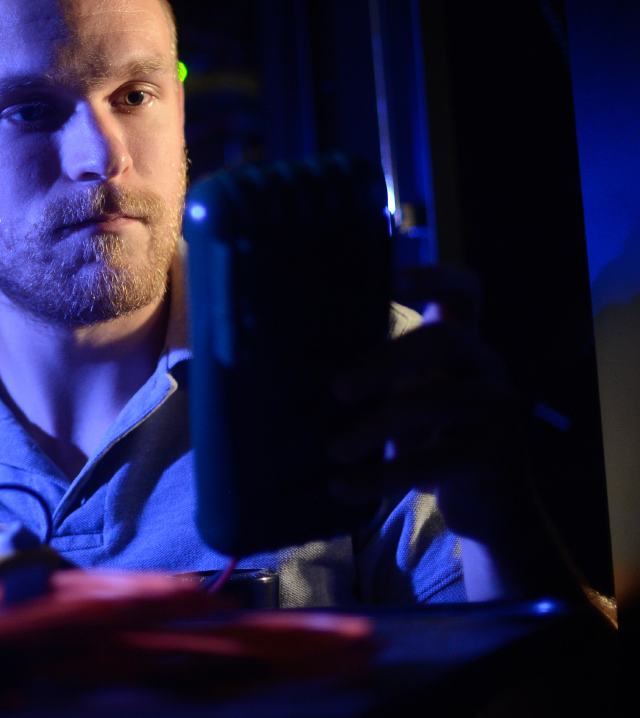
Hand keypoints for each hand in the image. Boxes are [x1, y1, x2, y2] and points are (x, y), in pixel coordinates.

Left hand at [326, 266, 528, 542]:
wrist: (482, 505)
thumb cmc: (424, 436)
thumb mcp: (400, 395)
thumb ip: (368, 372)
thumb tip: (284, 364)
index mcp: (458, 340)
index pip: (462, 289)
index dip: (429, 276)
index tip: (387, 280)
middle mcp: (485, 364)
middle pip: (444, 340)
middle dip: (386, 360)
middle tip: (337, 390)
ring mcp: (497, 407)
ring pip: (439, 401)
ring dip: (377, 425)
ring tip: (334, 450)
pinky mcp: (497, 454)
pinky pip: (438, 459)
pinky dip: (385, 475)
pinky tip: (343, 485)